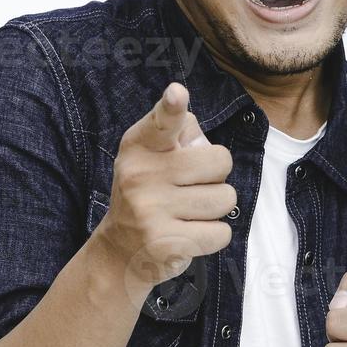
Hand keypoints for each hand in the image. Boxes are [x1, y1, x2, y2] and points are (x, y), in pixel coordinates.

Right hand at [94, 82, 235, 292]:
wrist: (120, 251)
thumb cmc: (149, 192)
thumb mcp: (153, 156)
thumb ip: (182, 135)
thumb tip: (204, 143)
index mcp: (140, 146)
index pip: (161, 122)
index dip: (171, 107)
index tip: (177, 94)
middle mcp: (141, 175)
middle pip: (220, 161)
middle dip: (216, 176)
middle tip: (190, 188)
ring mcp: (151, 211)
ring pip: (226, 199)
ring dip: (216, 208)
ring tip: (189, 212)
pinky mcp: (166, 243)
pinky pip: (222, 232)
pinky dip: (214, 235)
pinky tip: (190, 233)